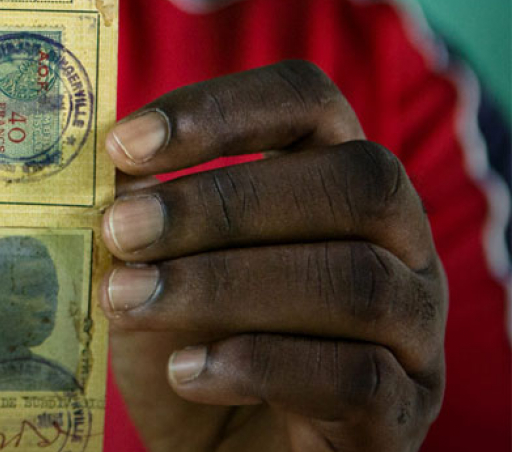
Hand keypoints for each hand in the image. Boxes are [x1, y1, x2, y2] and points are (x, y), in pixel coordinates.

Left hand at [100, 61, 445, 451]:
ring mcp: (414, 329)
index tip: (125, 141)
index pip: (309, 102)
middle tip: (119, 229)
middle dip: (220, 202)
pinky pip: (357, 376)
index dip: (222, 107)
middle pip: (351, 182)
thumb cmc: (189, 345)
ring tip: (127, 299)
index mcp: (335, 180)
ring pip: (355, 281)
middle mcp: (399, 241)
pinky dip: (259, 366)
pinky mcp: (404, 412)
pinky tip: (186, 372)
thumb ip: (140, 211)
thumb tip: (100, 161)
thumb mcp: (149, 269)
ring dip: (222, 284)